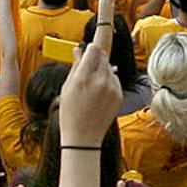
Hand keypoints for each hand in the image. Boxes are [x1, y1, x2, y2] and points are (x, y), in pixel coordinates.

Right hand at [57, 25, 120, 144]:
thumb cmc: (70, 113)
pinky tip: (99, 95)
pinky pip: (115, 80)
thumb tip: (78, 49)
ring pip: (110, 68)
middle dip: (96, 59)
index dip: (91, 49)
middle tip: (88, 70)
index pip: (94, 49)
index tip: (88, 51)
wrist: (83, 138)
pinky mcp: (119, 95)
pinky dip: (109, 82)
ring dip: (102, 71)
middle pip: (103, 57)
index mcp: (83, 78)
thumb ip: (75, 66)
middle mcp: (99, 81)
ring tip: (92, 87)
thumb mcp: (67, 88)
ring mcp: (111, 89)